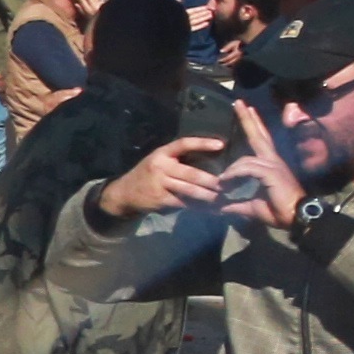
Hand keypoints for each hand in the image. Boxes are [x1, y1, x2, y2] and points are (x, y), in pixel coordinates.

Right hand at [97, 134, 233, 219]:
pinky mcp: (160, 200)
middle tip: (229, 184)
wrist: (124, 193)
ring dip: (208, 196)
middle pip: (191, 173)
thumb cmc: (148, 174)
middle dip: (212, 180)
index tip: (221, 144)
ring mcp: (159, 184)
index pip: (184, 144)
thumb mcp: (159, 161)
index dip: (202, 143)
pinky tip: (209, 209)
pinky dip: (197, 206)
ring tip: (223, 198)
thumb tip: (210, 159)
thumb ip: (179, 160)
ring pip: (189, 190)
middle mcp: (160, 167)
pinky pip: (183, 203)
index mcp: (162, 153)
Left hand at [217, 105, 304, 221]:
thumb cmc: (278, 211)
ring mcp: (273, 165)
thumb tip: (220, 205)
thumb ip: (236, 203)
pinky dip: (234, 175)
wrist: (297, 217)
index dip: (255, 124)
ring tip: (222, 185)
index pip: (262, 138)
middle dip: (247, 118)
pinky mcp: (271, 172)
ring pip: (245, 160)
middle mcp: (273, 160)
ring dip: (231, 172)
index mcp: (271, 164)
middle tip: (238, 102)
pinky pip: (247, 168)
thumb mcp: (252, 206)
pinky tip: (226, 182)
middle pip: (258, 135)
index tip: (248, 109)